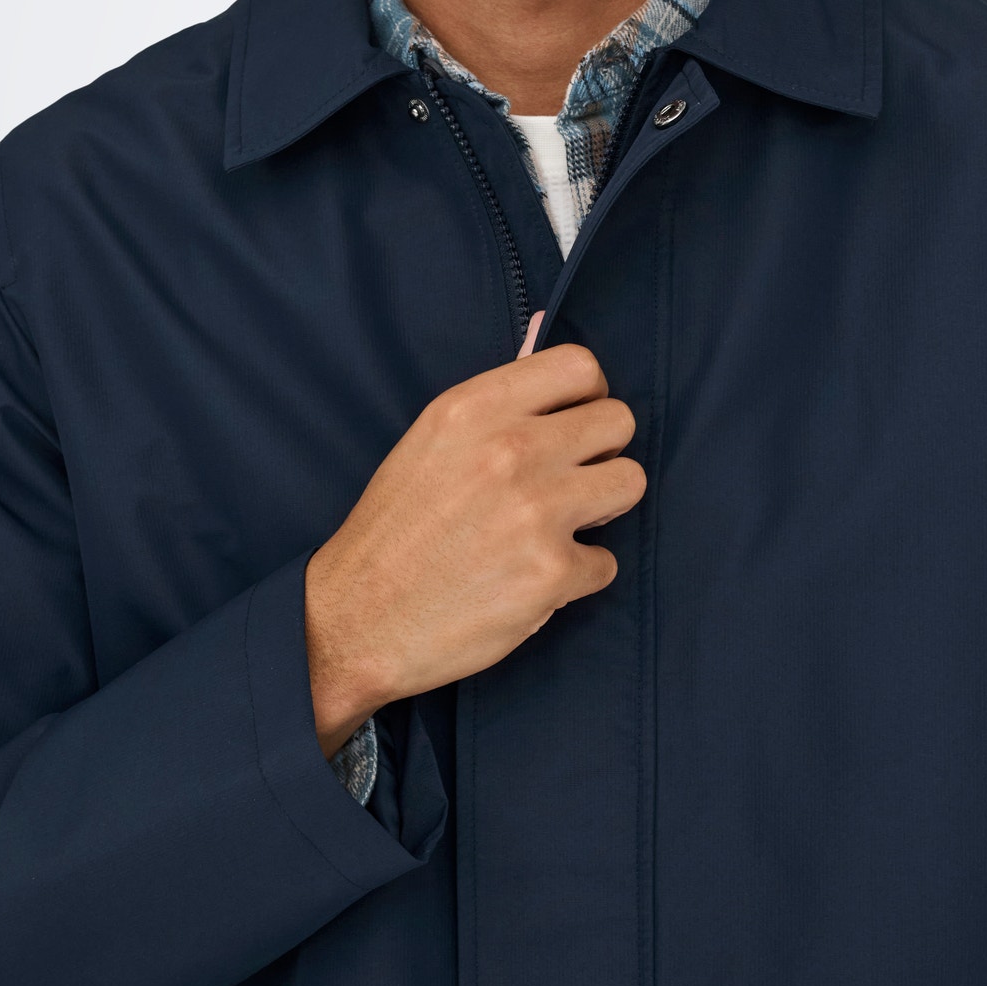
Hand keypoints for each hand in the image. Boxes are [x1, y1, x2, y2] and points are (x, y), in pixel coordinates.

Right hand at [305, 311, 644, 754]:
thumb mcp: (431, 441)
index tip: (574, 423)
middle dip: (602, 451)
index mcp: (476, 408)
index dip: (588, 396)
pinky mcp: (551, 573)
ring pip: (630, 482)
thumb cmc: (394, 529)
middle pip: (619, 421)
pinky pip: (607, 561)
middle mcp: (512, 448)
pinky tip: (535, 579)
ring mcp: (537, 511)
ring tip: (562, 525)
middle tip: (570, 480)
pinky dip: (578, 574)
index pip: (580, 366)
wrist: (356, 619)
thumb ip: (497, 410)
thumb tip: (564, 390)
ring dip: (603, 507)